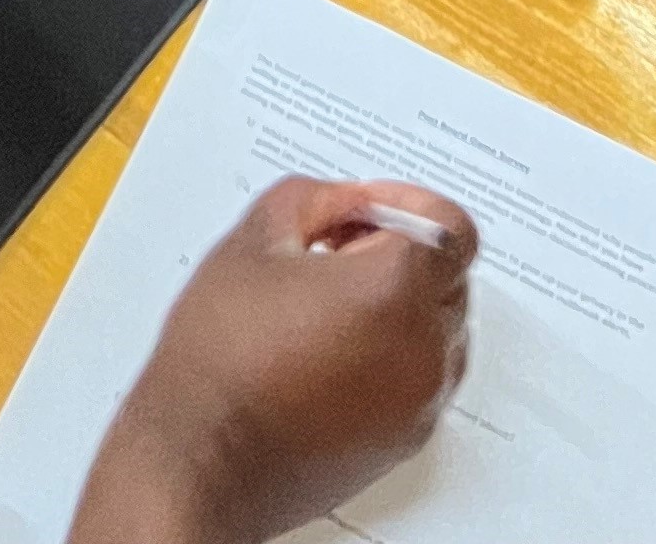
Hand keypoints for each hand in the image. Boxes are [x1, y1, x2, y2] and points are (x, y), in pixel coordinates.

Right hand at [78, 178, 472, 543]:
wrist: (204, 457)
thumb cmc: (221, 356)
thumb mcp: (257, 238)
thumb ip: (320, 198)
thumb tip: (356, 204)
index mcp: (393, 291)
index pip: (451, 228)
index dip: (409, 205)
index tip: (370, 210)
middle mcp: (422, 350)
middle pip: (451, 277)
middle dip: (403, 254)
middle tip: (339, 252)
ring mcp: (419, 404)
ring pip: (441, 330)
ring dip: (403, 305)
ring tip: (332, 306)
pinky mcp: (405, 441)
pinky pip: (423, 378)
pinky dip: (395, 354)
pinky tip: (332, 350)